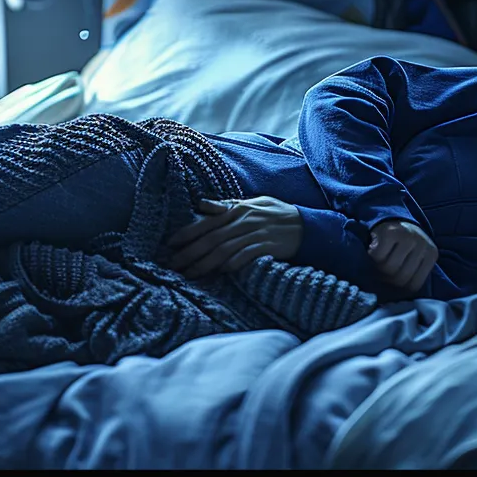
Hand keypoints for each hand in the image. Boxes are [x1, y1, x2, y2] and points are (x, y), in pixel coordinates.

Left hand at [166, 196, 302, 278]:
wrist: (306, 225)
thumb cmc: (275, 214)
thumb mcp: (252, 203)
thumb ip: (227, 205)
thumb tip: (201, 204)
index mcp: (237, 209)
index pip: (207, 221)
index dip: (187, 232)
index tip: (170, 243)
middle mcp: (244, 221)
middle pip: (211, 238)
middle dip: (190, 252)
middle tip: (172, 264)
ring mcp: (255, 234)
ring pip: (224, 250)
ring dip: (204, 263)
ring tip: (189, 274)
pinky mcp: (267, 247)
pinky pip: (245, 257)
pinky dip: (231, 264)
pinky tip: (219, 272)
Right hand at [369, 219, 436, 292]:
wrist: (390, 219)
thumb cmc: (402, 245)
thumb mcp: (414, 259)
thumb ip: (412, 275)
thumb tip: (399, 298)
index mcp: (431, 254)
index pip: (414, 285)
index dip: (399, 289)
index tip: (391, 282)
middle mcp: (422, 244)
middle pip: (400, 278)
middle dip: (387, 280)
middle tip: (381, 272)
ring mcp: (407, 236)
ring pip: (388, 269)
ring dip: (378, 268)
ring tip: (378, 261)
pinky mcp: (390, 232)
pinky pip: (378, 256)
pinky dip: (372, 257)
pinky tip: (374, 250)